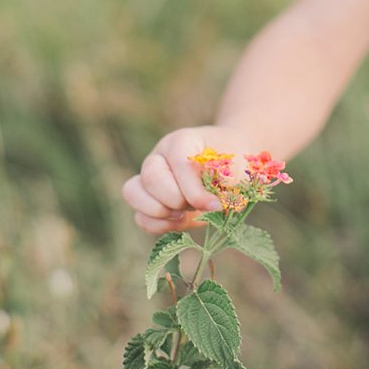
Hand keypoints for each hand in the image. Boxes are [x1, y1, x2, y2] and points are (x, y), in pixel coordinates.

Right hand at [122, 125, 252, 234]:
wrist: (229, 163)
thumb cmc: (233, 162)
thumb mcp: (235, 168)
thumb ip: (224, 184)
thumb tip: (211, 207)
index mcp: (181, 141)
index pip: (179, 164)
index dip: (196, 191)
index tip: (216, 206)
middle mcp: (159, 157)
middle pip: (151, 178)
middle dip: (176, 200)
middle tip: (196, 205)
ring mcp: (148, 177)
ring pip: (132, 193)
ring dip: (160, 212)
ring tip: (183, 214)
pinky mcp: (148, 200)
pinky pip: (140, 217)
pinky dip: (159, 226)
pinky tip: (180, 222)